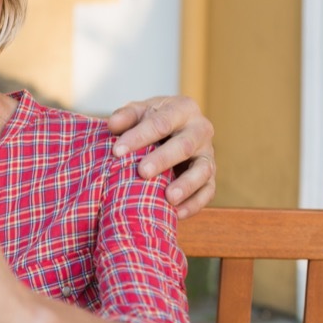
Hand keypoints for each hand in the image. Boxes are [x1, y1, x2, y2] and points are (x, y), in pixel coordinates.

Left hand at [108, 95, 214, 218]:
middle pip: (184, 145)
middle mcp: (200, 130)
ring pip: (203, 170)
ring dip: (186, 185)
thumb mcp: (139, 112)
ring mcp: (208, 154)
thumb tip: (112, 125)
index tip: (117, 151)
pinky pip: (208, 191)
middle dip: (163, 159)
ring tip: (169, 197)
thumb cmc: (150, 121)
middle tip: (142, 172)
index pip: (161, 122)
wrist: (171, 132)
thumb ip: (126, 116)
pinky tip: (177, 213)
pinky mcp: (210, 177)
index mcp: (182, 109)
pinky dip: (195, 204)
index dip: (139, 136)